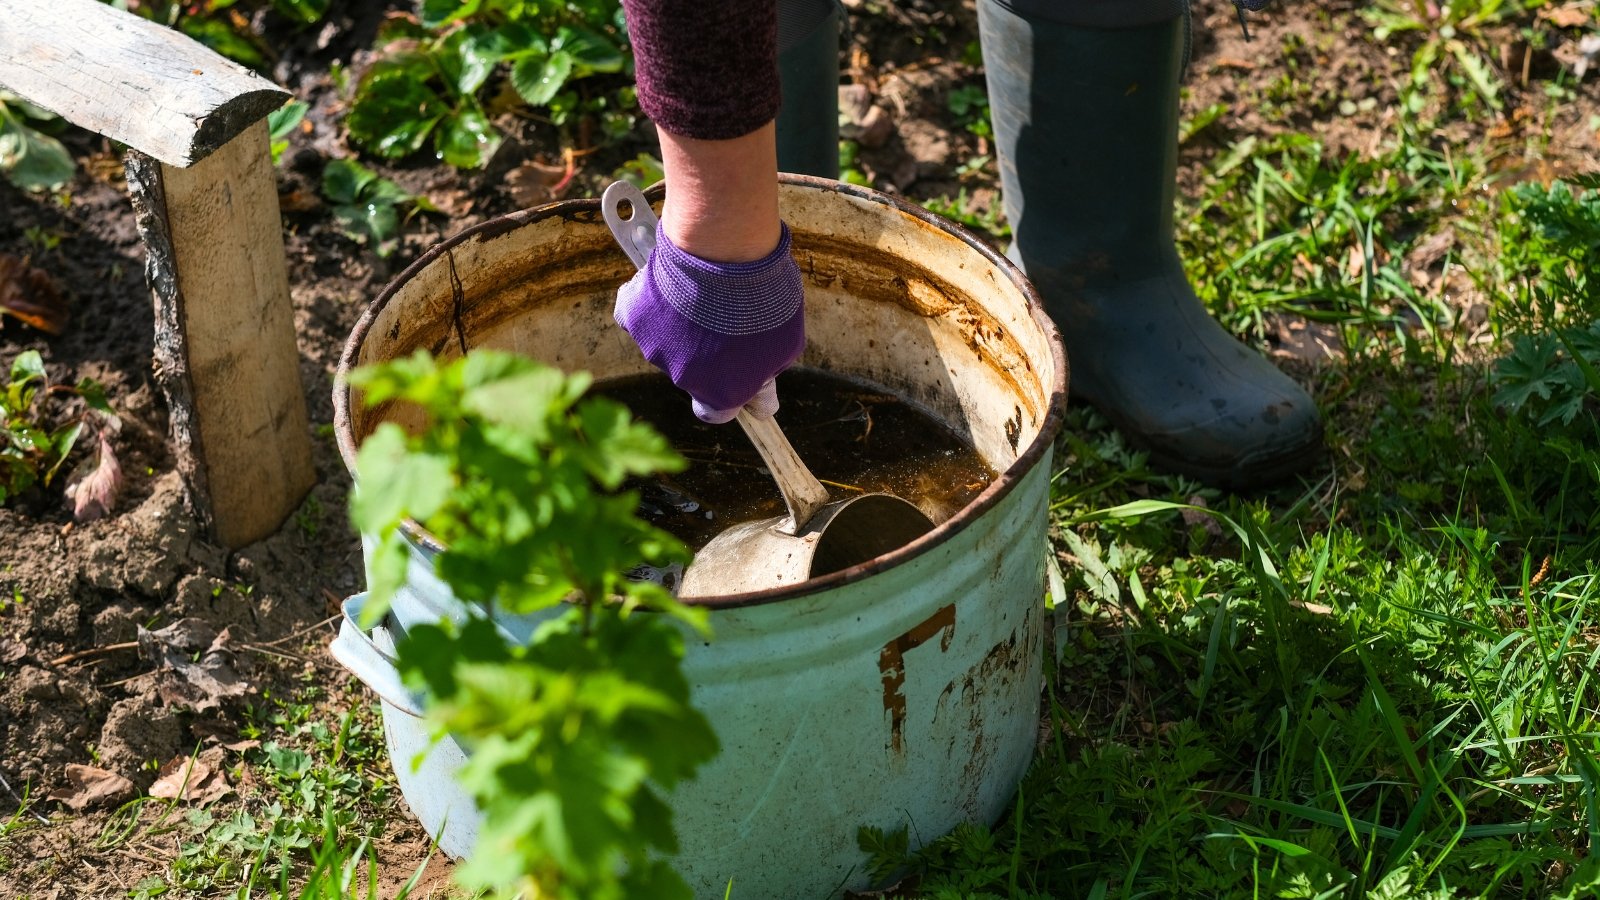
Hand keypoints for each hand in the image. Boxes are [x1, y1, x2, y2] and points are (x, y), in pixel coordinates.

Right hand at [614, 222, 804, 422]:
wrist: (724, 252)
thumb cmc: (763, 300)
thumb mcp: (786, 344)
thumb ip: (768, 375)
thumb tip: (761, 396)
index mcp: (721, 393)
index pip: (717, 412)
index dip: (728, 391)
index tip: (737, 371)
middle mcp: (684, 379)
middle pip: (693, 374)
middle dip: (707, 353)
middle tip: (727, 316)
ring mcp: (654, 348)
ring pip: (668, 343)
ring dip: (683, 325)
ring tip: (706, 292)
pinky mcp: (633, 317)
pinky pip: (642, 316)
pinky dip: (655, 303)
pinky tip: (674, 284)